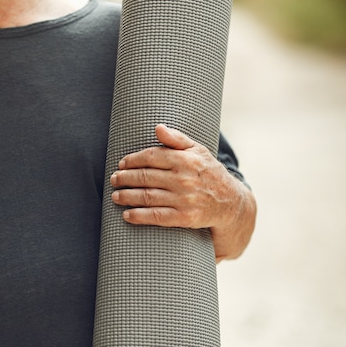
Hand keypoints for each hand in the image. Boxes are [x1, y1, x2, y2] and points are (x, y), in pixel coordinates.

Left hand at [110, 124, 254, 261]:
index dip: (132, 161)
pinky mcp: (184, 218)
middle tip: (114, 180)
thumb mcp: (198, 151)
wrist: (231, 203)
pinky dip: (138, 216)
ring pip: (147, 196)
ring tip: (116, 196)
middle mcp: (184, 179)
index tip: (121, 164)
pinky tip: (127, 215)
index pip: (151, 157)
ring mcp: (184, 199)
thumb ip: (176, 139)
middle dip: (125, 179)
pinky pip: (156, 216)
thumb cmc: (209, 173)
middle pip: (145, 177)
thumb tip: (158, 127)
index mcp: (185, 160)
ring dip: (126, 196)